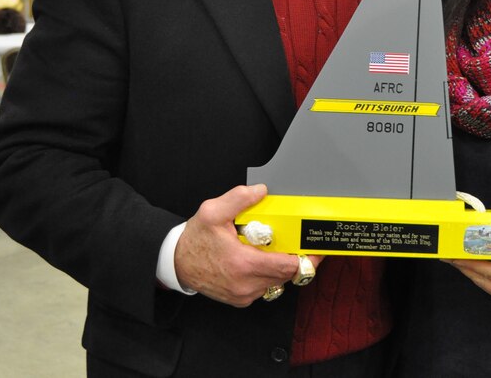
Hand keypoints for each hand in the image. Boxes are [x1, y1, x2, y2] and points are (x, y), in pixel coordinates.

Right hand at [173, 184, 323, 306]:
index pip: (288, 266)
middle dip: (296, 259)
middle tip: (298, 243)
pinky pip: (265, 287)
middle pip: (287, 276)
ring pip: (277, 283)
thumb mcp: (212, 212)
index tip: (314, 247)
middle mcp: (245, 284)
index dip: (305, 257)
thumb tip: (261, 191)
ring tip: (277, 249)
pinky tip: (262, 259)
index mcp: (243, 264)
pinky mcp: (240, 299)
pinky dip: (268, 275)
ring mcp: (243, 295)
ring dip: (281, 267)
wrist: (176, 264)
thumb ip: (238, 199)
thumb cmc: (194, 240)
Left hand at [446, 224, 490, 308]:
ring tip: (456, 259)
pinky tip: (471, 267)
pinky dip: (479, 276)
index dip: (471, 263)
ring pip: (483, 285)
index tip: (456, 255)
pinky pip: (489, 288)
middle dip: (464, 267)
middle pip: (481, 280)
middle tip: (449, 255)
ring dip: (469, 272)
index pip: (490, 272)